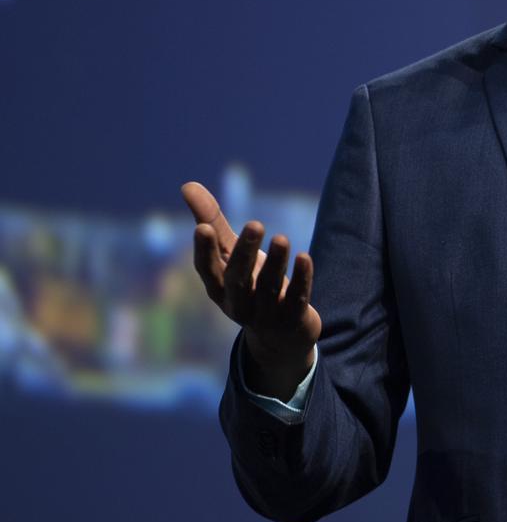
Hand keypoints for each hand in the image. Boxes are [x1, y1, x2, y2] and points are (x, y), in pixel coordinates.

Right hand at [181, 181, 321, 400]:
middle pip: (238, 279)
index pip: (207, 269)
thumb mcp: (229, 255)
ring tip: (283, 238)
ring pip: (269, 288)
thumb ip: (211, 220)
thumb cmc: (249, 284)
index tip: (203, 227)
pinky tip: (304, 256)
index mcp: (218, 287)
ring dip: (276, 263)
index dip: (204, 251)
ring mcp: (265, 314)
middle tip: (256, 223)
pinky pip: (296, 298)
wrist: (279, 336)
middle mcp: (238, 303)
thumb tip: (187, 185)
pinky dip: (301, 279)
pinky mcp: (292, 319)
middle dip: (245, 253)